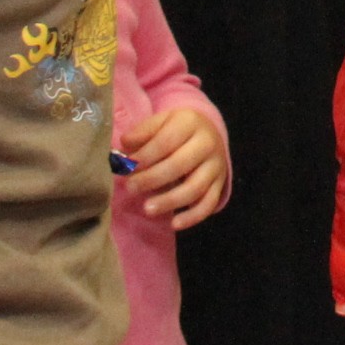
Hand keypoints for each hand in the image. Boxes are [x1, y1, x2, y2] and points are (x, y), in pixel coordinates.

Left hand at [124, 106, 228, 229]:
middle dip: (152, 179)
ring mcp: (216, 165)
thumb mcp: (162, 121)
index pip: (166, 141)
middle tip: (130, 187)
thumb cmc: (178, 129)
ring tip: (147, 208)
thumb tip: (125, 143)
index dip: (145, 156)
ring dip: (169, 201)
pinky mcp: (219, 184)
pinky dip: (193, 216)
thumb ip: (144, 131)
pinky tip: (174, 224)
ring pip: (195, 187)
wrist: (209, 132)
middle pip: (179, 164)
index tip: (127, 167)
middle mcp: (207, 143)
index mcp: (191, 122)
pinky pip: (208, 203)